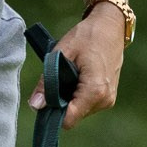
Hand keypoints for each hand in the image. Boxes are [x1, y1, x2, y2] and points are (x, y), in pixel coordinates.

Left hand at [28, 6, 126, 127]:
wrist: (110, 27)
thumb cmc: (87, 36)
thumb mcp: (62, 53)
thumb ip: (47, 81)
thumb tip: (35, 105)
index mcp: (95, 90)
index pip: (69, 119)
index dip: (53, 113)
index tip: (44, 99)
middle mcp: (104, 99)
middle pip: (73, 117)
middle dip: (60, 103)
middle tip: (56, 80)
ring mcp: (108, 99)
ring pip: (79, 112)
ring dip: (69, 99)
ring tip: (69, 76)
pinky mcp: (108, 96)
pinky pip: (87, 105)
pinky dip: (78, 96)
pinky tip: (77, 78)